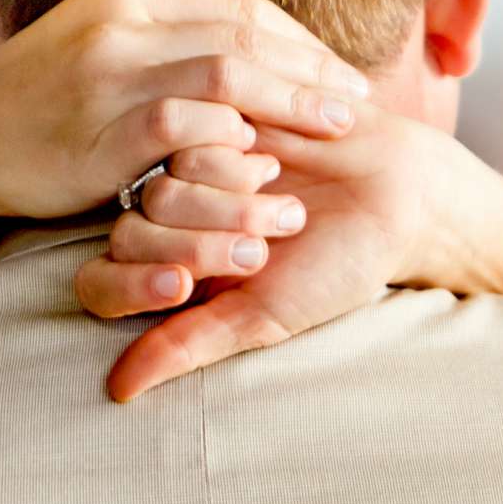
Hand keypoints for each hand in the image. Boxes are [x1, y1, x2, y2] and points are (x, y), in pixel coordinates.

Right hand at [0, 0, 369, 304]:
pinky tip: (269, 154)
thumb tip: (258, 45)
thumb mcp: (109, 44)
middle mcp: (122, 23)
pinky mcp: (96, 132)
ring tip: (341, 124)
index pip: (241, 6)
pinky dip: (232, 136)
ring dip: (293, 100)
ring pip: (226, 73)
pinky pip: (182, 126)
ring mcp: (107, 75)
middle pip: (246, 34)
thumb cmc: (50, 98)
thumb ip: (173, 38)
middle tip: (360, 99)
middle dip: (313, 68)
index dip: (302, 40)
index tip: (341, 72)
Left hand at [82, 110, 502, 401]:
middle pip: (134, 232)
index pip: (103, 283)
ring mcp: (191, 163)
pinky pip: (192, 127)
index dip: (135, 288)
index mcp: (172, 271)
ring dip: (230, 200)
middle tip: (267, 245)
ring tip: (285, 203)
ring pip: (161, 184)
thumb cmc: (337, 266)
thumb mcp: (263, 318)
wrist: (399, 197)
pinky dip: (239, 152)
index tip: (184, 288)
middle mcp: (171, 218)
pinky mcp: (216, 112)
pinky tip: (279, 156)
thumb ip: (187, 346)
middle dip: (205, 244)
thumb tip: (118, 391)